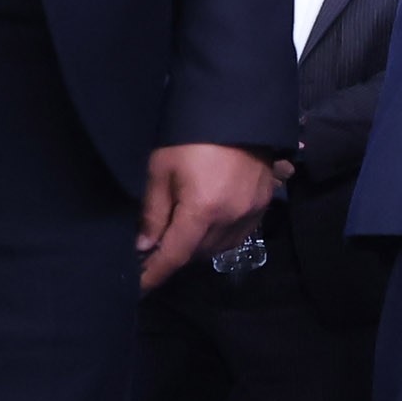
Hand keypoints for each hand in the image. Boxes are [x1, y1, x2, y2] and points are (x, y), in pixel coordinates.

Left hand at [137, 144, 272, 288]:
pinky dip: (219, 237)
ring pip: (218, 248)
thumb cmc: (190, 138)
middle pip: (196, 254)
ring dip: (198, 247)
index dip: (154, 274)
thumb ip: (153, 212)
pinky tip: (209, 224)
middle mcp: (230, 218)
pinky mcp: (263, 206)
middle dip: (175, 254)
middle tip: (156, 244)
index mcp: (202, 210)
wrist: (238, 112)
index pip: (174, 255)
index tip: (138, 288)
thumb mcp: (161, 170)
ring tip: (183, 232)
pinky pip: (238, 235)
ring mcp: (250, 213)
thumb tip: (145, 245)